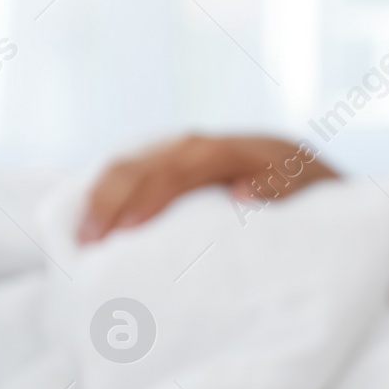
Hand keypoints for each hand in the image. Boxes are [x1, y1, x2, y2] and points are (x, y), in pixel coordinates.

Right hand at [78, 135, 337, 242]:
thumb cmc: (304, 193)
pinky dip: (104, 189)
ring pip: (129, 161)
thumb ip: (279, 190)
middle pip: (145, 161)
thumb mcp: (305, 192)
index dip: (152, 196)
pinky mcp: (167, 159)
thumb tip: (242, 193)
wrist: (301, 168)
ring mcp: (179, 148)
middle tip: (91, 245)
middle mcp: (200, 144)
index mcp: (235, 151)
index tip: (128, 231)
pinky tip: (86, 217)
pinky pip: (129, 167)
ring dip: (100, 196)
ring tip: (83, 238)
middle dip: (112, 199)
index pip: (183, 166)